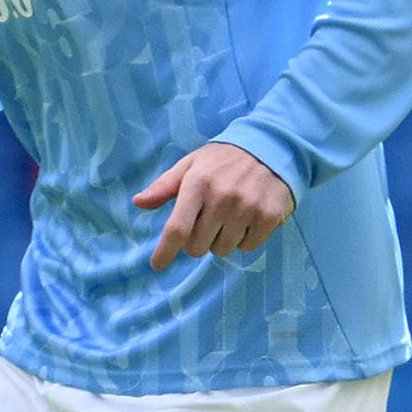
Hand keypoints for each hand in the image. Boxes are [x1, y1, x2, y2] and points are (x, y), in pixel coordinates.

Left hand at [131, 142, 295, 270]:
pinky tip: (248, 218)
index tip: (157, 265)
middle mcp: (222, 198)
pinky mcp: (268, 217)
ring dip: (222, 240)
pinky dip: (244, 239)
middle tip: (207, 221)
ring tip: (230, 217)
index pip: (177, 228)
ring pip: (222, 250)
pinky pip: (247, 248)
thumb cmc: (224, 159)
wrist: (272, 146)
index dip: (165, 251)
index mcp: (198, 183)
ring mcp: (247, 209)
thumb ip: (164, 186)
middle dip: (197, 240)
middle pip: (197, 247)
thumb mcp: (192, 164)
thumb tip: (138, 203)